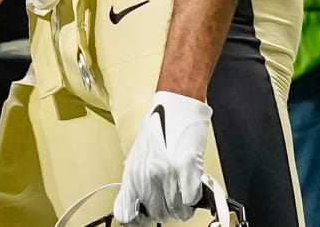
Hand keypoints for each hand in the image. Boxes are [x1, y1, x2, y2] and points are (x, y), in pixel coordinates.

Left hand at [115, 91, 212, 224]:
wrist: (176, 104)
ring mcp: (166, 174)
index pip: (126, 213)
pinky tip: (190, 185)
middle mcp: (147, 176)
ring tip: (182, 189)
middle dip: (166, 209)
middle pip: (157, 215)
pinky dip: (193, 197)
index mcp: (132, 172)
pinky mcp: (186, 169)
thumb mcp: (139, 154)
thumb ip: (139, 179)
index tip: (145, 217)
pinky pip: (191, 200)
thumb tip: (140, 202)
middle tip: (171, 197)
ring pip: (176, 211)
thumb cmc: (159, 125)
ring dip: (182, 204)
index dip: (137, 219)